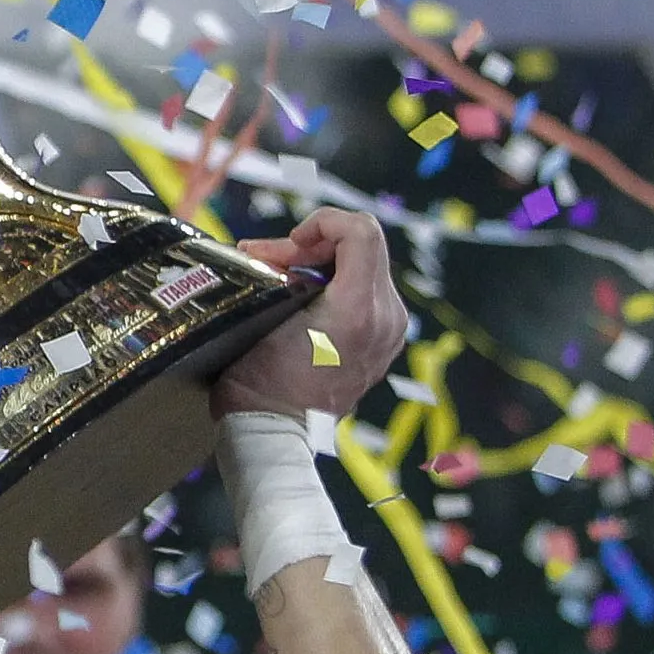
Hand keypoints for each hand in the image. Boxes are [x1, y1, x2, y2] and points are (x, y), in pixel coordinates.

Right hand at [213, 207, 407, 419]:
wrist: (274, 430)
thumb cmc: (261, 379)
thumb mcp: (266, 312)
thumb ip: (286, 270)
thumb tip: (283, 247)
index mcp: (360, 308)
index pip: (361, 231)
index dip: (321, 222)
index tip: (290, 244)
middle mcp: (387, 317)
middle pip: (363, 245)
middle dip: (314, 243)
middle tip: (272, 259)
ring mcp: (391, 331)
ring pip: (365, 264)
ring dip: (322, 261)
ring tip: (280, 274)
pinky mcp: (385, 340)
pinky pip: (367, 289)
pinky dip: (335, 281)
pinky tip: (300, 294)